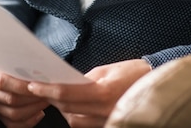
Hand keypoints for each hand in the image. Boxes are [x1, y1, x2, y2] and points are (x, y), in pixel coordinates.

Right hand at [0, 60, 48, 127]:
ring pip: (13, 114)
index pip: (2, 81)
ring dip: (33, 109)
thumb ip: (18, 56)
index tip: (36, 83)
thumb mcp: (8, 50)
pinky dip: (29, 121)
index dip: (20, 85)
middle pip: (10, 99)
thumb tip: (37, 62)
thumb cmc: (5, 54)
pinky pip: (13, 124)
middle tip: (47, 92)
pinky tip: (39, 113)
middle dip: (32, 97)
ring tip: (46, 100)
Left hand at [27, 58, 150, 127]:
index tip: (33, 85)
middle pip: (67, 109)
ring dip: (62, 109)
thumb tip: (67, 84)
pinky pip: (84, 125)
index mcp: (103, 93)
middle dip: (51, 99)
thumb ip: (86, 79)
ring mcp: (107, 122)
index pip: (68, 94)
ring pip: (73, 121)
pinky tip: (73, 105)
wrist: (157, 84)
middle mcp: (104, 111)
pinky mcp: (109, 125)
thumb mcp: (107, 69)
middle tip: (38, 88)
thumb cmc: (133, 72)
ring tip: (55, 95)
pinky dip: (75, 116)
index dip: (48, 90)